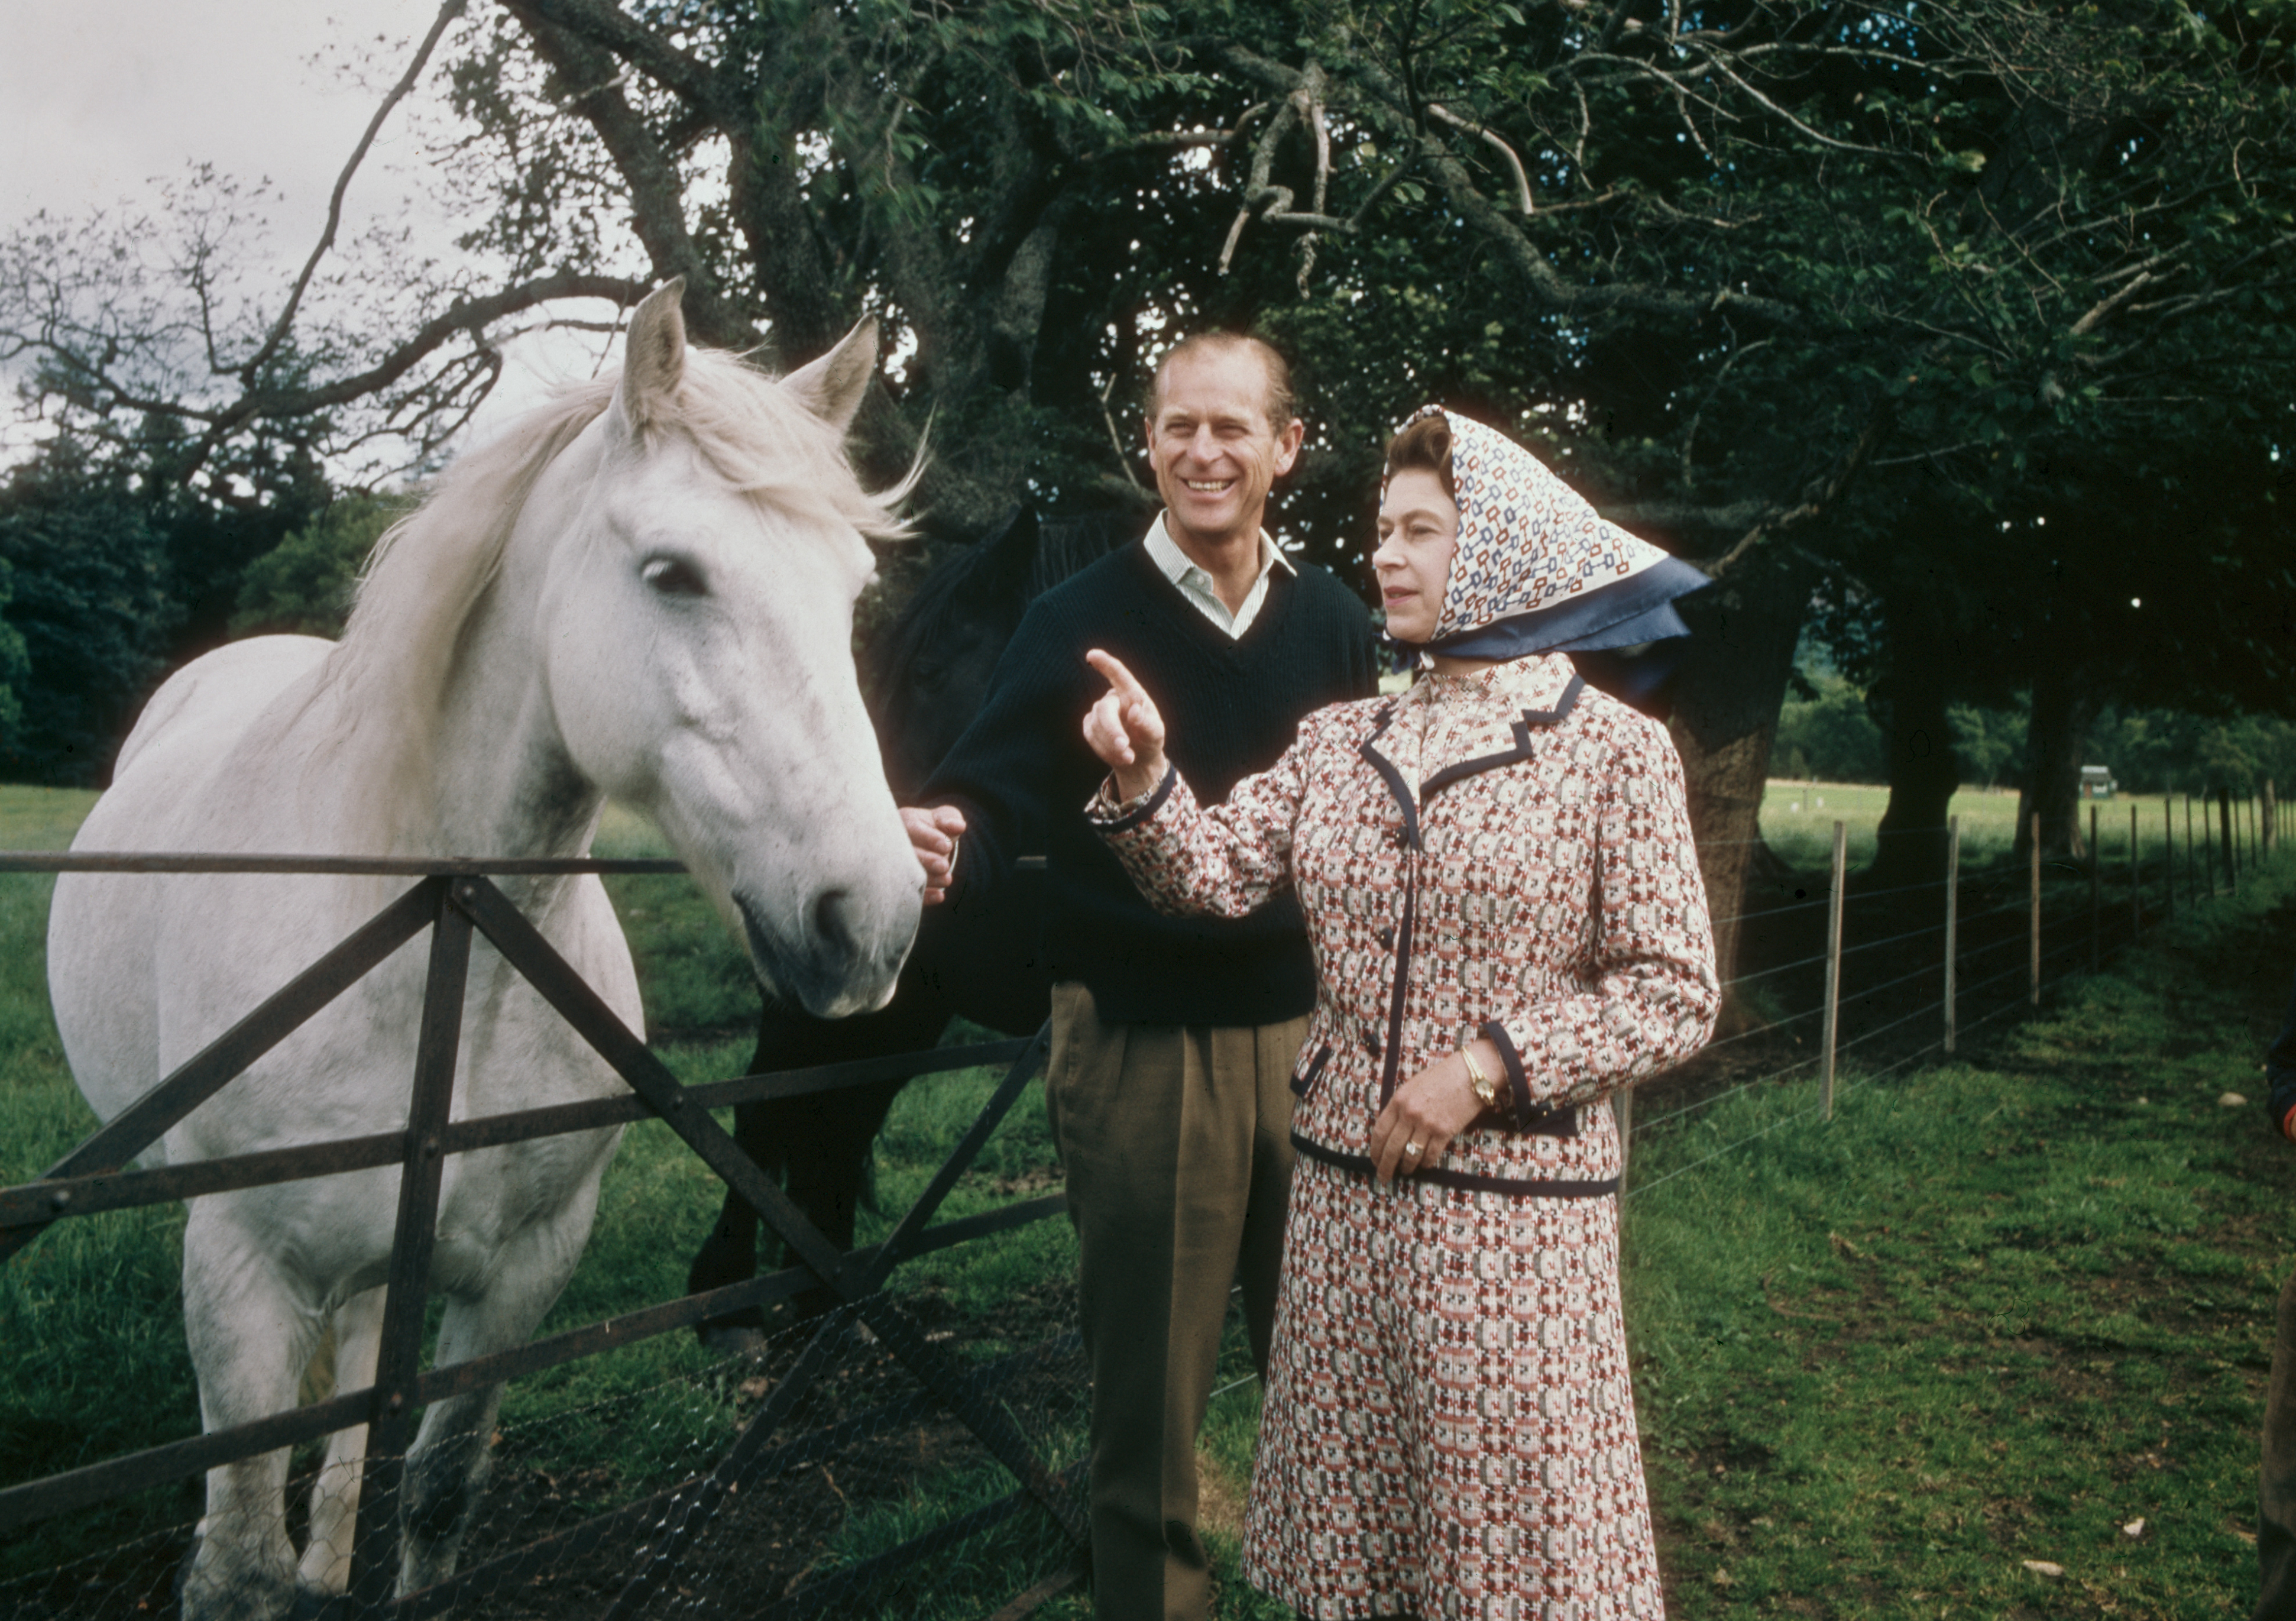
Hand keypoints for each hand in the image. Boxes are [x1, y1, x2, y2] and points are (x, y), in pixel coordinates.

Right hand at [902, 804, 966, 904]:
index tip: (947, 846)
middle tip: (944, 866)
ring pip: (905, 873)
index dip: (929, 838)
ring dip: (928, 879)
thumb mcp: (943, 818)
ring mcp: (895, 864)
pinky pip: (908, 892)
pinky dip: (924, 897)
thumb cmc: (935, 828)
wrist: (928, 844)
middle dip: (926, 860)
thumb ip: (950, 819)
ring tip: (947, 880)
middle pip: (905, 852)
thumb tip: (958, 825)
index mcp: (904, 822)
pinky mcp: (902, 883)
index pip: (912, 828)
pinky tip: (940, 896)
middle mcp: (895, 843)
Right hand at [1082, 650, 1168, 801]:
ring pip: (1096, 725)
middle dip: (1112, 731)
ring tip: (1129, 757)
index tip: (1092, 655)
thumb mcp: (1155, 734)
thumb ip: (1147, 723)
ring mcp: (1099, 712)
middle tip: (1125, 748)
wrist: (1138, 759)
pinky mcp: (1089, 725)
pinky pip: (1090, 736)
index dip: (1105, 664)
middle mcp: (1114, 699)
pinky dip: (1104, 749)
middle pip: (1104, 709)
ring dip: (1111, 745)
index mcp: (1132, 694)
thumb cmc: (1150, 740)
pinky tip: (1118, 756)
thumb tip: (1133, 711)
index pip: (1118, 675)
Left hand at [1367, 1039, 1502, 1182]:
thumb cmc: (1441, 1079)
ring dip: (1406, 1167)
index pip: (1380, 1131)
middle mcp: (1410, 1113)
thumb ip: (1399, 1107)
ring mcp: (1427, 1123)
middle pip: (1391, 1148)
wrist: (1470, 1074)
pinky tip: (1424, 1164)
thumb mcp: (1412, 1087)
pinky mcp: (1444, 1131)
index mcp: (1398, 1100)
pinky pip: (1430, 1155)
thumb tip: (1390, 1131)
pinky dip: (1426, 1163)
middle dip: (1385, 1166)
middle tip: (1383, 1177)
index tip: (1374, 1160)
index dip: (1375, 1150)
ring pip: (1410, 1155)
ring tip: (1405, 1171)